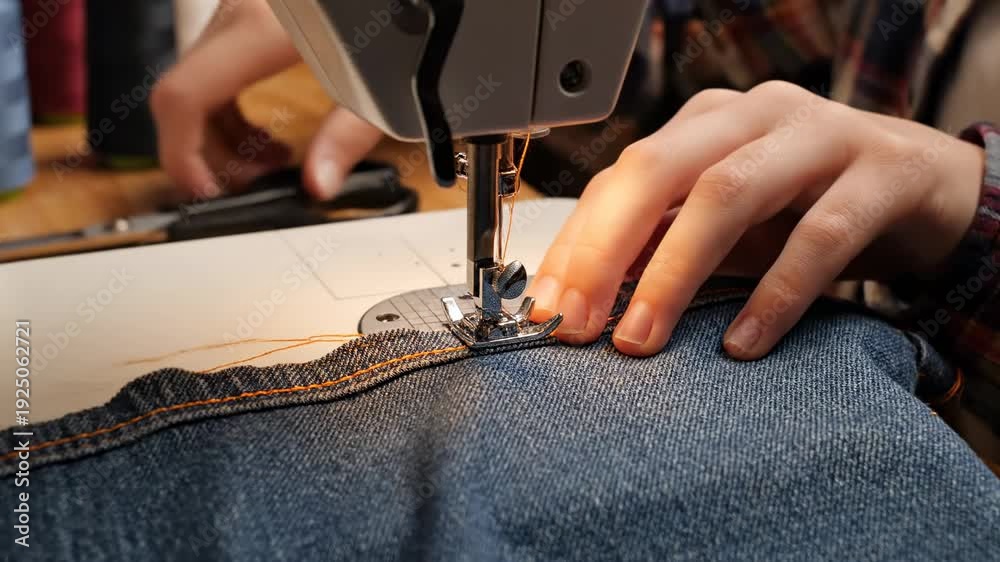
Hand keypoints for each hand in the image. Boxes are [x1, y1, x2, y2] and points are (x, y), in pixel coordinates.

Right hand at [151, 0, 382, 200]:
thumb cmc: (398, 21)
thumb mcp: (381, 84)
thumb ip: (349, 135)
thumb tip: (319, 185)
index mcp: (263, 27)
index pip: (184, 96)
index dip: (181, 153)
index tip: (206, 192)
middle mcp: (241, 12)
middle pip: (188, 94)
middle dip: (211, 153)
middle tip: (254, 188)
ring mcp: (244, 9)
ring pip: (200, 84)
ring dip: (224, 137)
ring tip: (272, 168)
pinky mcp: (256, 15)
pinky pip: (221, 70)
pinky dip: (235, 111)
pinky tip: (272, 140)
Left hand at [527, 81, 984, 359]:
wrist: (927, 187)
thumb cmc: (810, 205)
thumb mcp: (729, 227)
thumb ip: (665, 246)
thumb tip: (585, 295)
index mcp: (707, 122)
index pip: (622, 176)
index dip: (578, 243)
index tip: (546, 308)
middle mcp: (755, 115)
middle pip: (658, 172)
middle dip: (605, 251)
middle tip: (576, 324)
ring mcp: (821, 137)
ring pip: (728, 194)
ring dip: (674, 273)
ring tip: (640, 339)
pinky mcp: (882, 174)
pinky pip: (821, 234)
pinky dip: (775, 293)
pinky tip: (741, 343)